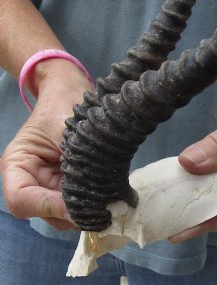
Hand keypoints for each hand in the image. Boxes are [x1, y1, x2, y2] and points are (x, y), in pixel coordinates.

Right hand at [0, 60, 92, 230]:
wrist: (72, 91)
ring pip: (65, 212)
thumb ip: (73, 159)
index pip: (22, 200)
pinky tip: (111, 195)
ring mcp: (51, 184)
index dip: (48, 207)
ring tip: (109, 200)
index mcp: (17, 165)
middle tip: (103, 207)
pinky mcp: (70, 183)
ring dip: (86, 209)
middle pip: (45, 212)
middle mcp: (31, 180)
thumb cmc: (62, 103)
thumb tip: (94, 193)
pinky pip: (80, 200)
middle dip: (72, 212)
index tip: (76, 205)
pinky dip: (94, 201)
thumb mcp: (65, 128)